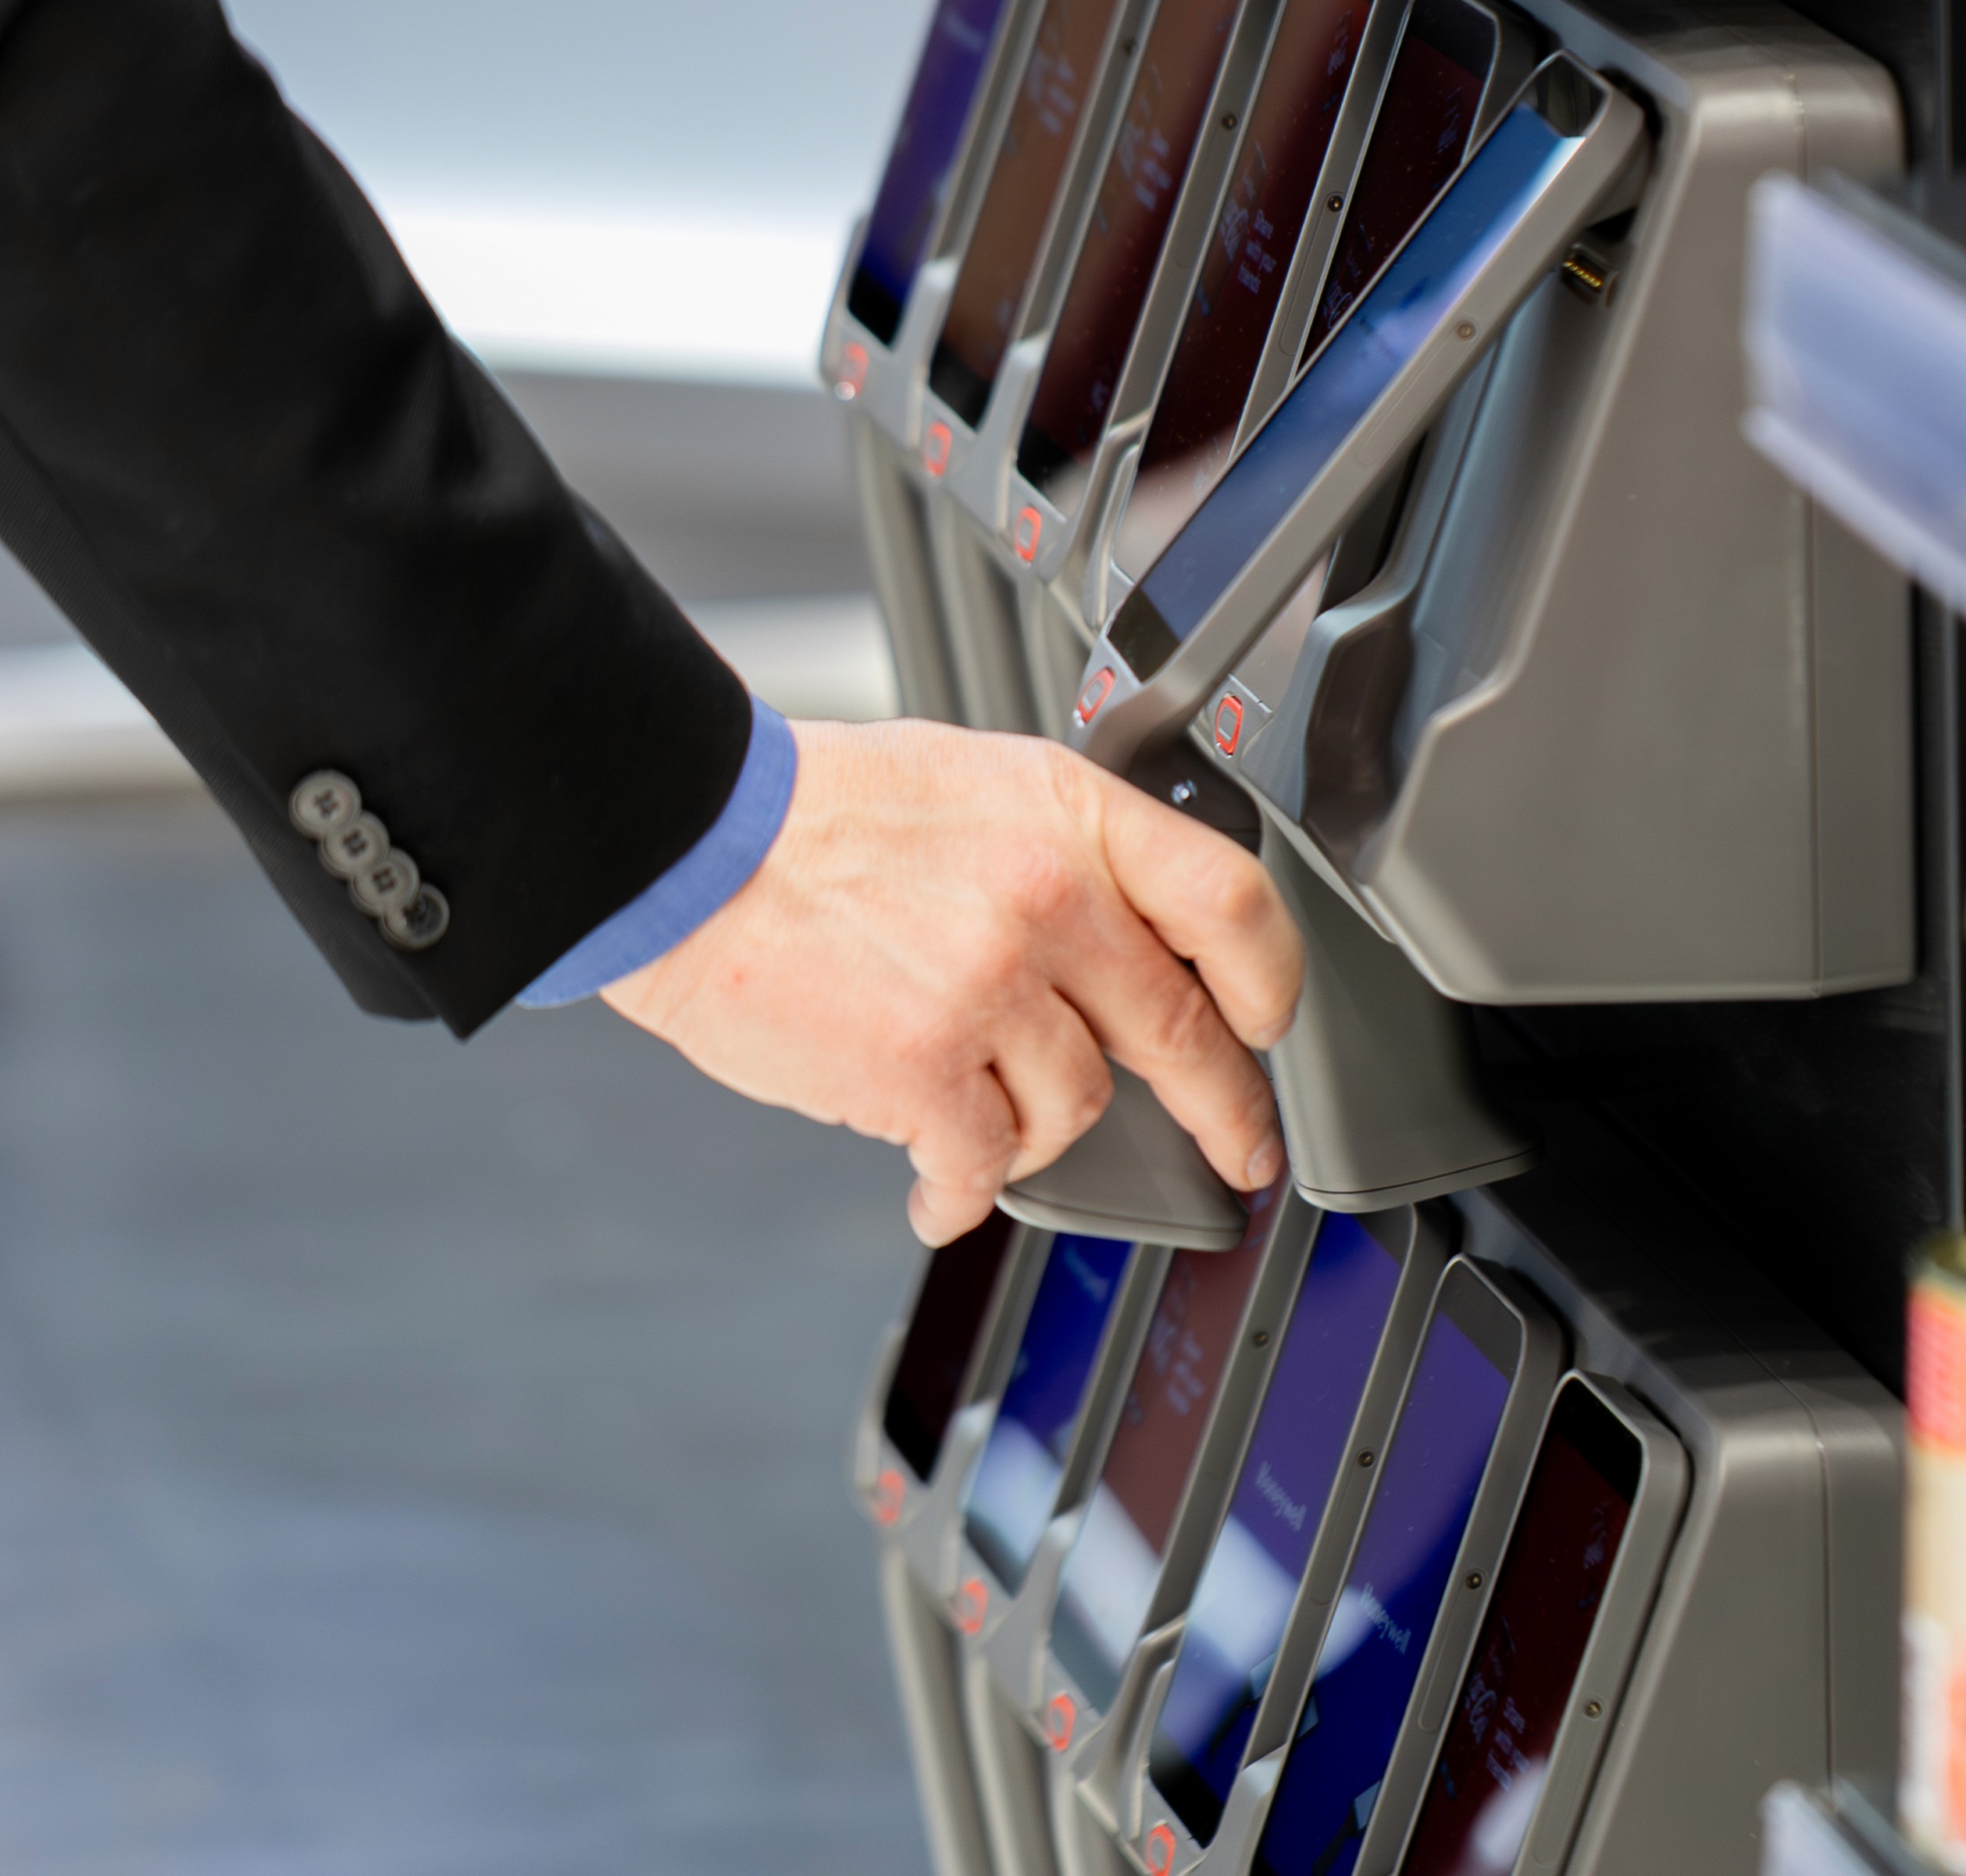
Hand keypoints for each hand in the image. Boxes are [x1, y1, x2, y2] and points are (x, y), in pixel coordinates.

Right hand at [604, 717, 1302, 1243]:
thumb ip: (1067, 850)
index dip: (1270, 980)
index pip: (1230, 902)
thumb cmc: (814, 812)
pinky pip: (983, 1160)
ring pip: (1078, 1103)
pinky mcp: (921, 1068)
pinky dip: (962, 1191)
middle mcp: (1049, 897)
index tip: (1268, 1025)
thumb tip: (1134, 928)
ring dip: (1036, 1127)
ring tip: (982, 1116)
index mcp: (1072, 817)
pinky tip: (940, 1193)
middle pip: (1181, 1028)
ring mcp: (990, 986)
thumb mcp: (978, 781)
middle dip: (1224, 1109)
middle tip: (1239, 1148)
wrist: (686, 841)